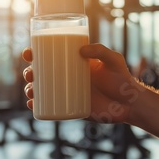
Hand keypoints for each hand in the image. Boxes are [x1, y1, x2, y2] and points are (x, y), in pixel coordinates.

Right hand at [22, 44, 143, 122]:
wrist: (130, 103)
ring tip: (31, 90)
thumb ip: (101, 51)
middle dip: (29, 72)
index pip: (50, 55)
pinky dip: (37, 106)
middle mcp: (68, 77)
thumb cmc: (122, 78)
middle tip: (30, 74)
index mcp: (74, 63)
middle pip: (41, 73)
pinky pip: (50, 107)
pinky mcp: (71, 108)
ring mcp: (68, 93)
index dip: (35, 53)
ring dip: (30, 89)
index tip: (29, 53)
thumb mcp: (113, 60)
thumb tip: (81, 50)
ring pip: (43, 90)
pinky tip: (32, 104)